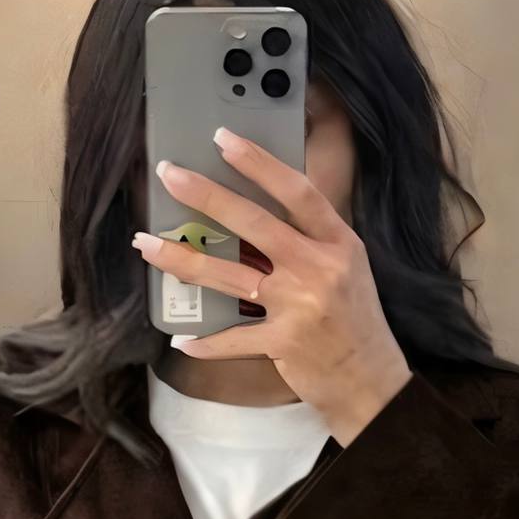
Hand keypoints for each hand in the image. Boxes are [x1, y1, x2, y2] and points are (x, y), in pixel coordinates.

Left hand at [131, 126, 412, 446]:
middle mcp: (320, 268)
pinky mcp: (284, 343)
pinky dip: (206, 341)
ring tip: (146, 243)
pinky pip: (233, 338)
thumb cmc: (354, 319)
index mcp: (338, 243)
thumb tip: (249, 210)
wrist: (372, 380)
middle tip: (169, 174)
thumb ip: (308, 239)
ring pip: (229, 275)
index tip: (223, 138)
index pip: (297, 192)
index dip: (259, 163)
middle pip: (255, 223)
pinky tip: (181, 338)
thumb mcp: (346, 267)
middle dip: (207, 196)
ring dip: (182, 259)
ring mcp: (301, 306)